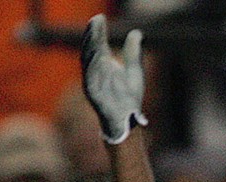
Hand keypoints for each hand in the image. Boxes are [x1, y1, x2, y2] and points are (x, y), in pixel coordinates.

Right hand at [81, 14, 147, 143]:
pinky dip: (91, 65)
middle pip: (91, 48)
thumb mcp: (134, 70)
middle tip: (95, 20)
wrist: (127, 119)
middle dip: (92, 34)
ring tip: (94, 32)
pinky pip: (89, 76)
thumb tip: (136, 32)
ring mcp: (92, 80)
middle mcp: (95, 70)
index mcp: (104, 64)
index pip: (99, 43)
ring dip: (90, 45)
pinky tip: (95, 54)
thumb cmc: (128, 96)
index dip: (98, 31)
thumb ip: (133, 52)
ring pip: (88, 60)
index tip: (100, 17)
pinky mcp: (91, 91)